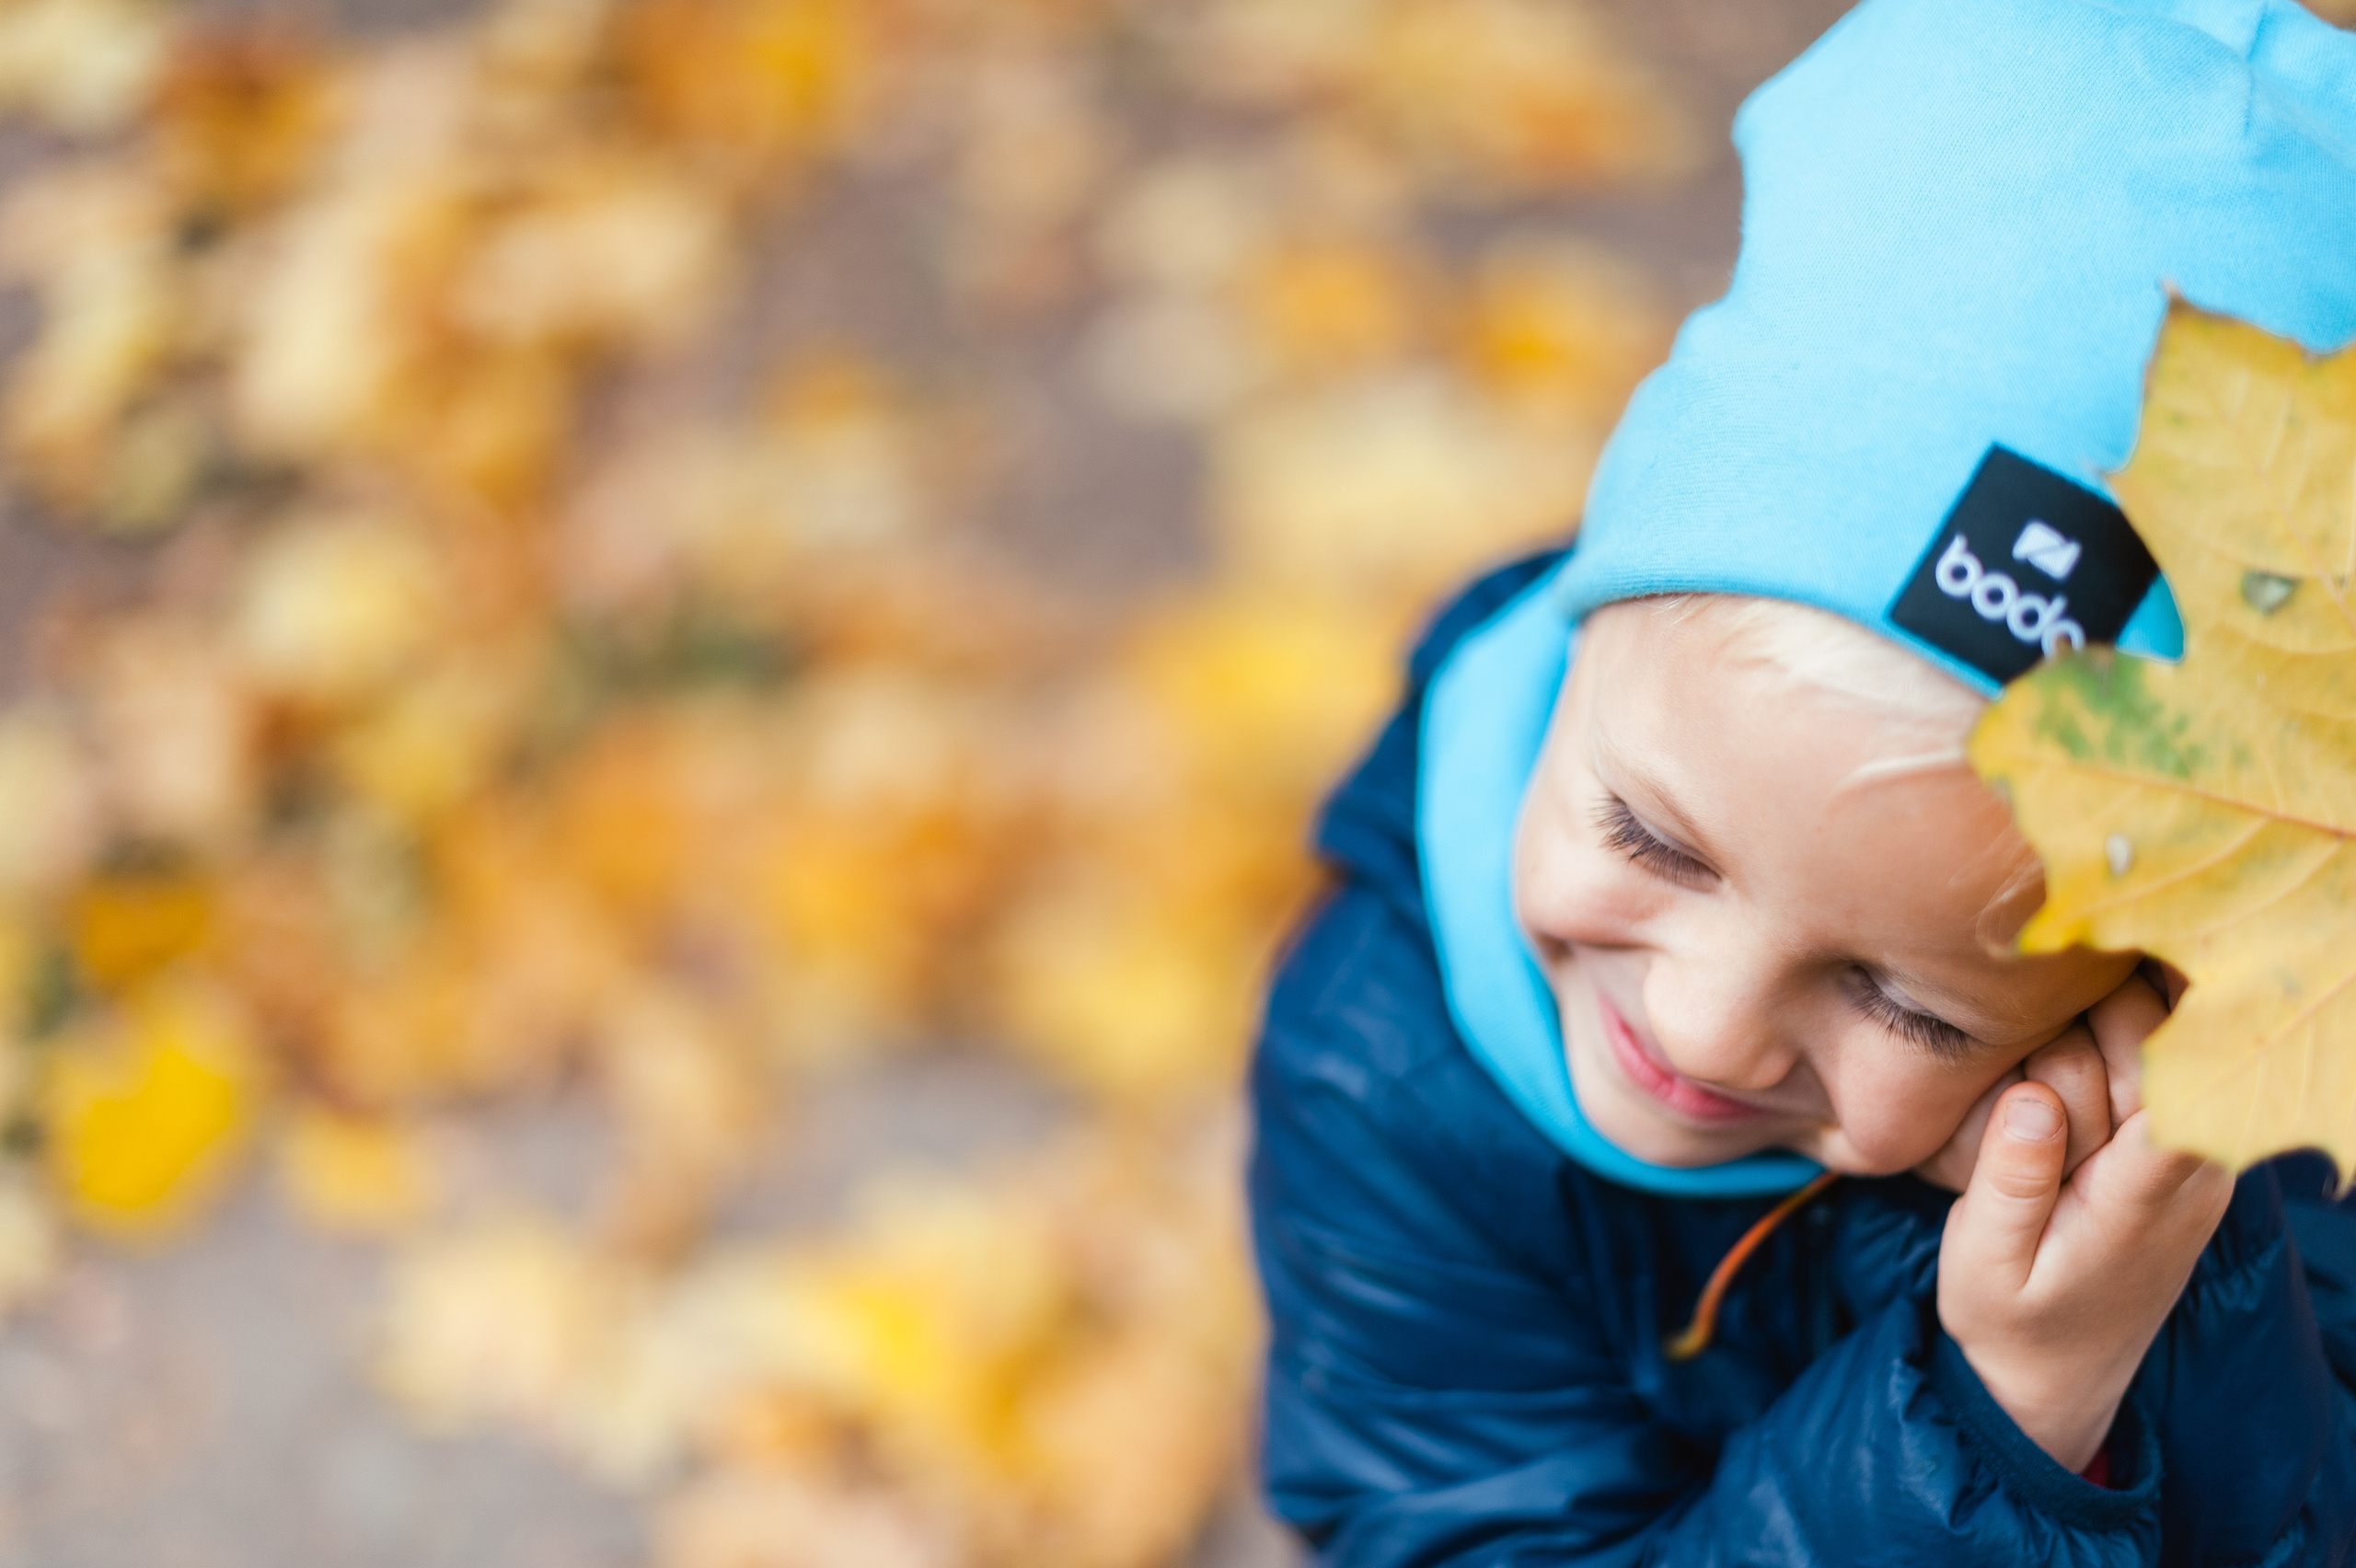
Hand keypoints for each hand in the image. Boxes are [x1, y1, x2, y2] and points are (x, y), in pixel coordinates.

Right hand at [1935, 971, 2233, 1471]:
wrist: (2058, 1375)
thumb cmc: (2011, 1318)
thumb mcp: (1984, 1264)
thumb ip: (2010, 1183)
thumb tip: (2030, 1098)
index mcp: (2147, 1192)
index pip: (2166, 1067)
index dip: (2120, 1021)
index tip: (2052, 1002)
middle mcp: (2190, 1161)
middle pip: (2148, 1030)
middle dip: (2075, 1036)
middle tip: (2024, 1100)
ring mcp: (2191, 1146)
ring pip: (2148, 1031)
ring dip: (2083, 1045)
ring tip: (2040, 1115)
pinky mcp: (2177, 1139)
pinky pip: (2146, 1056)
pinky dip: (2097, 1057)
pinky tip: (2056, 1101)